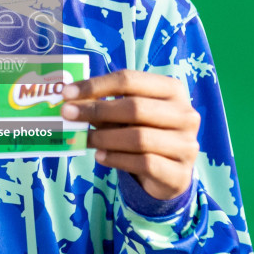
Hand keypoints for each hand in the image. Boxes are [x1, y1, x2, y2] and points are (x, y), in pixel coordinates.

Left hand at [59, 70, 199, 201]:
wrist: (169, 174)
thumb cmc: (143, 134)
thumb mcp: (125, 117)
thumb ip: (103, 106)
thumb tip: (69, 101)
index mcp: (172, 90)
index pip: (130, 79)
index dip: (96, 85)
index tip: (67, 92)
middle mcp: (185, 114)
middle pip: (135, 107)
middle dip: (96, 110)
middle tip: (67, 114)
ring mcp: (186, 144)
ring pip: (139, 137)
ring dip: (104, 138)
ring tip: (84, 139)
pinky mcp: (179, 172)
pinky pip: (144, 163)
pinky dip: (116, 159)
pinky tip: (100, 157)